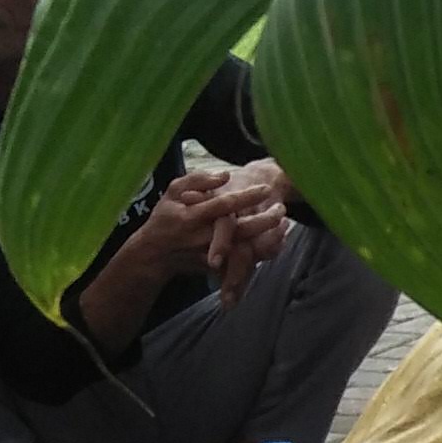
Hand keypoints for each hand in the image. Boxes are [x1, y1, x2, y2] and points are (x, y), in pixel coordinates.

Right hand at [133, 165, 290, 305]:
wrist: (156, 254)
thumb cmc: (165, 218)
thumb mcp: (172, 192)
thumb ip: (197, 180)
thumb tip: (225, 175)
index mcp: (193, 216)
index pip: (223, 205)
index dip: (246, 197)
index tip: (265, 188)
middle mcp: (204, 237)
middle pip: (240, 230)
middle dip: (265, 220)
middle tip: (282, 207)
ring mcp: (211, 254)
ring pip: (246, 249)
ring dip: (269, 238)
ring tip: (285, 223)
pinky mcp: (217, 268)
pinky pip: (245, 262)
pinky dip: (263, 252)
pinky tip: (278, 240)